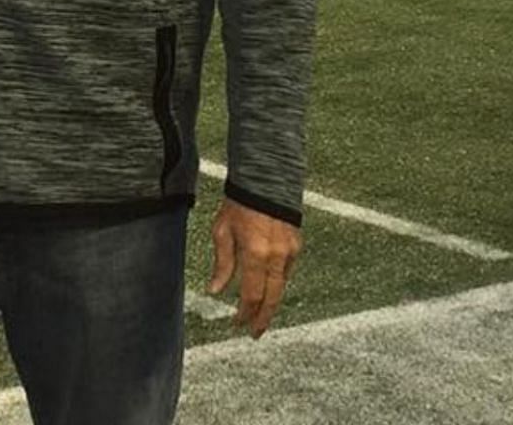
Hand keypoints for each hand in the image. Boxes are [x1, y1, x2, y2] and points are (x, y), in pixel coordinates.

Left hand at [206, 198, 300, 337]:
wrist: (265, 179)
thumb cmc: (240, 203)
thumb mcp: (222, 231)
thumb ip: (222, 263)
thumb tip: (216, 290)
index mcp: (255, 254)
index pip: (251, 295)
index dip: (245, 313)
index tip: (237, 323)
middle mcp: (275, 256)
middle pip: (272, 298)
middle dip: (263, 318)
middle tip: (255, 332)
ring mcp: (289, 251)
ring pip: (281, 287)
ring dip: (271, 302)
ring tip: (260, 315)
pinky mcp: (296, 245)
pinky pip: (286, 272)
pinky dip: (277, 283)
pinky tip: (268, 288)